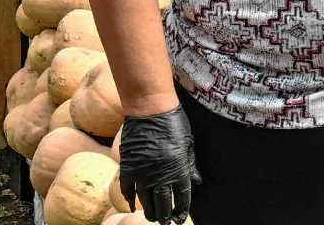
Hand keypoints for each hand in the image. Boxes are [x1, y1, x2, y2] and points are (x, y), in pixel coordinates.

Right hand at [119, 106, 200, 223]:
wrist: (150, 110)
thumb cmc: (174, 123)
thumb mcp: (188, 144)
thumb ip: (190, 165)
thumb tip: (196, 182)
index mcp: (179, 169)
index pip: (181, 197)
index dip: (181, 210)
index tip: (180, 219)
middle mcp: (160, 175)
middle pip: (163, 203)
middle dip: (165, 215)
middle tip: (166, 223)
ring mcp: (142, 173)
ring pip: (145, 200)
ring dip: (150, 211)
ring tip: (154, 218)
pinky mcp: (128, 167)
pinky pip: (127, 190)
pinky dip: (130, 200)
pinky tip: (133, 206)